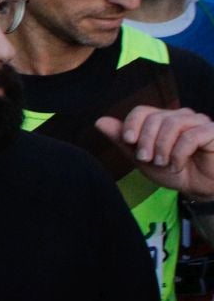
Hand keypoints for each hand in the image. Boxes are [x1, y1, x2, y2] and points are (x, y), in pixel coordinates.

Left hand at [97, 108, 213, 198]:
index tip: (129, 142)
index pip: (142, 111)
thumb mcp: (143, 159)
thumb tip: (99, 121)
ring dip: (162, 147)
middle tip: (147, 159)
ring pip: (172, 124)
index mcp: (163, 119)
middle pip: (155, 118)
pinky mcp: (212, 132)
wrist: (199, 189)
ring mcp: (199, 122)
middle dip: (146, 141)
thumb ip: (123, 141)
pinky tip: (177, 165)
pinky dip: (179, 153)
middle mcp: (181, 116)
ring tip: (163, 163)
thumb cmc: (173, 171)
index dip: (132, 125)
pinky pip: (191, 136)